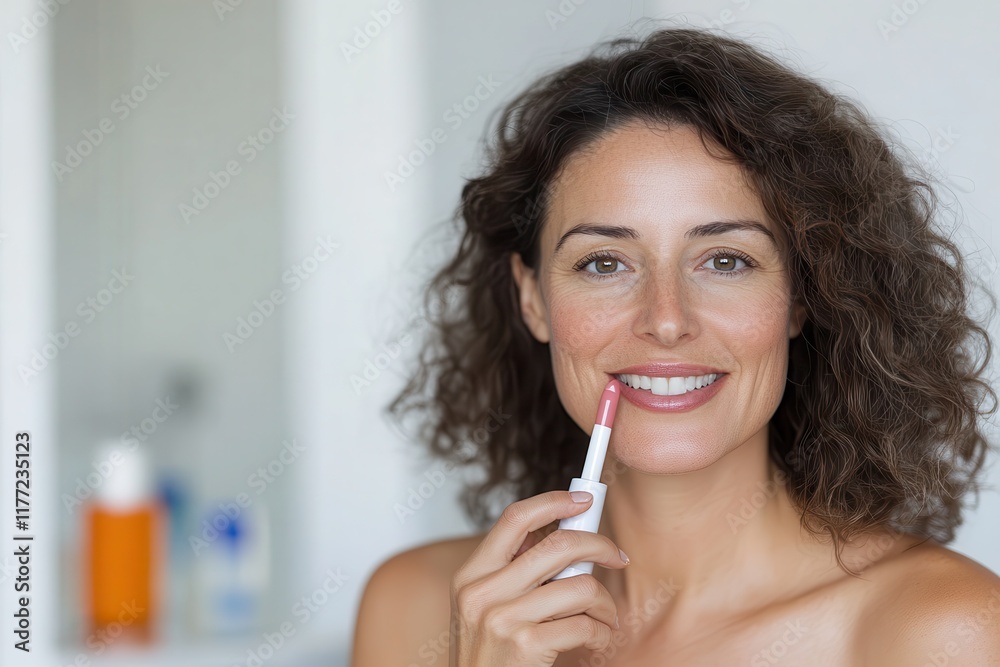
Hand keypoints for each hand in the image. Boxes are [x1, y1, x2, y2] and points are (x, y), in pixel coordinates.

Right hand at [449, 490, 629, 665]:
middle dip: (599, 545)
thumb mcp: (483, 607)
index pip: (514, 518)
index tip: (583, 500)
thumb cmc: (488, 656)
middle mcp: (482, 592)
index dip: (553, 502)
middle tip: (616, 557)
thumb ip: (512, 573)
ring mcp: (503, 618)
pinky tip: (597, 639)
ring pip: (581, 586)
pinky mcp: (526, 645)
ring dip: (605, 603)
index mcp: (471, 575)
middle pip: (557, 544)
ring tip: (605, 615)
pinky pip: (585, 624)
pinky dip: (602, 632)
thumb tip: (563, 536)